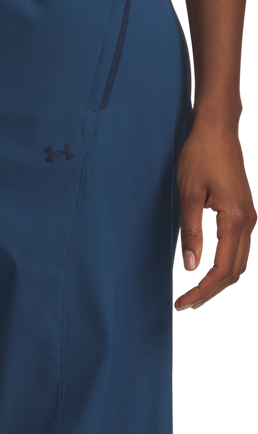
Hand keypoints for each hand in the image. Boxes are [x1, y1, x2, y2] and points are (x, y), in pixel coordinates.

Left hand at [175, 120, 255, 309]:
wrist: (218, 129)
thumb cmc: (200, 156)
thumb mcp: (188, 194)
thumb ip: (190, 232)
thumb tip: (190, 267)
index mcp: (235, 220)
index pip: (221, 270)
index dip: (202, 291)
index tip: (182, 303)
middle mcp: (249, 222)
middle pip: (235, 272)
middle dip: (211, 292)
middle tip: (185, 304)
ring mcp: (250, 216)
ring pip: (240, 262)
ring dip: (219, 280)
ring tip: (195, 293)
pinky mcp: (245, 211)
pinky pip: (240, 248)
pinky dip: (226, 265)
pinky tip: (208, 269)